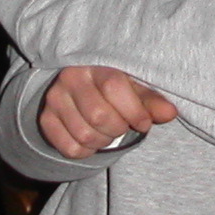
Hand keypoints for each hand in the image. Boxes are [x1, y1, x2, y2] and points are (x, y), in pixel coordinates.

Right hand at [40, 66, 178, 159]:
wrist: (78, 88)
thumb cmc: (114, 88)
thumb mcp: (134, 88)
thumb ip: (152, 100)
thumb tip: (170, 113)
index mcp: (97, 63)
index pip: (115, 87)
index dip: (135, 111)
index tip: (144, 122)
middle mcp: (71, 77)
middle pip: (99, 116)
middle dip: (119, 128)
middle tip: (123, 126)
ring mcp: (54, 98)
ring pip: (85, 135)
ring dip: (104, 141)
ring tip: (108, 132)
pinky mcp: (45, 120)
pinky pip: (70, 149)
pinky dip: (88, 152)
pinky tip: (92, 139)